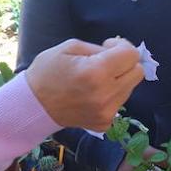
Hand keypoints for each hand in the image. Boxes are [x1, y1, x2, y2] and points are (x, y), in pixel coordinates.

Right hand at [24, 38, 143, 130]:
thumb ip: (100, 48)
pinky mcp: (104, 123)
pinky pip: (119, 102)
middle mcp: (106, 94)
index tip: (107, 47)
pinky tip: (92, 94)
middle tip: (106, 62)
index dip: (121, 46)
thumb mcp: (70, 47)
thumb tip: (119, 52)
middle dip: (125, 63)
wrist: (33, 105)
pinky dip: (110, 95)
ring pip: (130, 88)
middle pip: (137, 73)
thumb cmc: (48, 71)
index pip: (131, 55)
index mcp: (96, 72)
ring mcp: (107, 112)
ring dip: (118, 79)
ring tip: (95, 79)